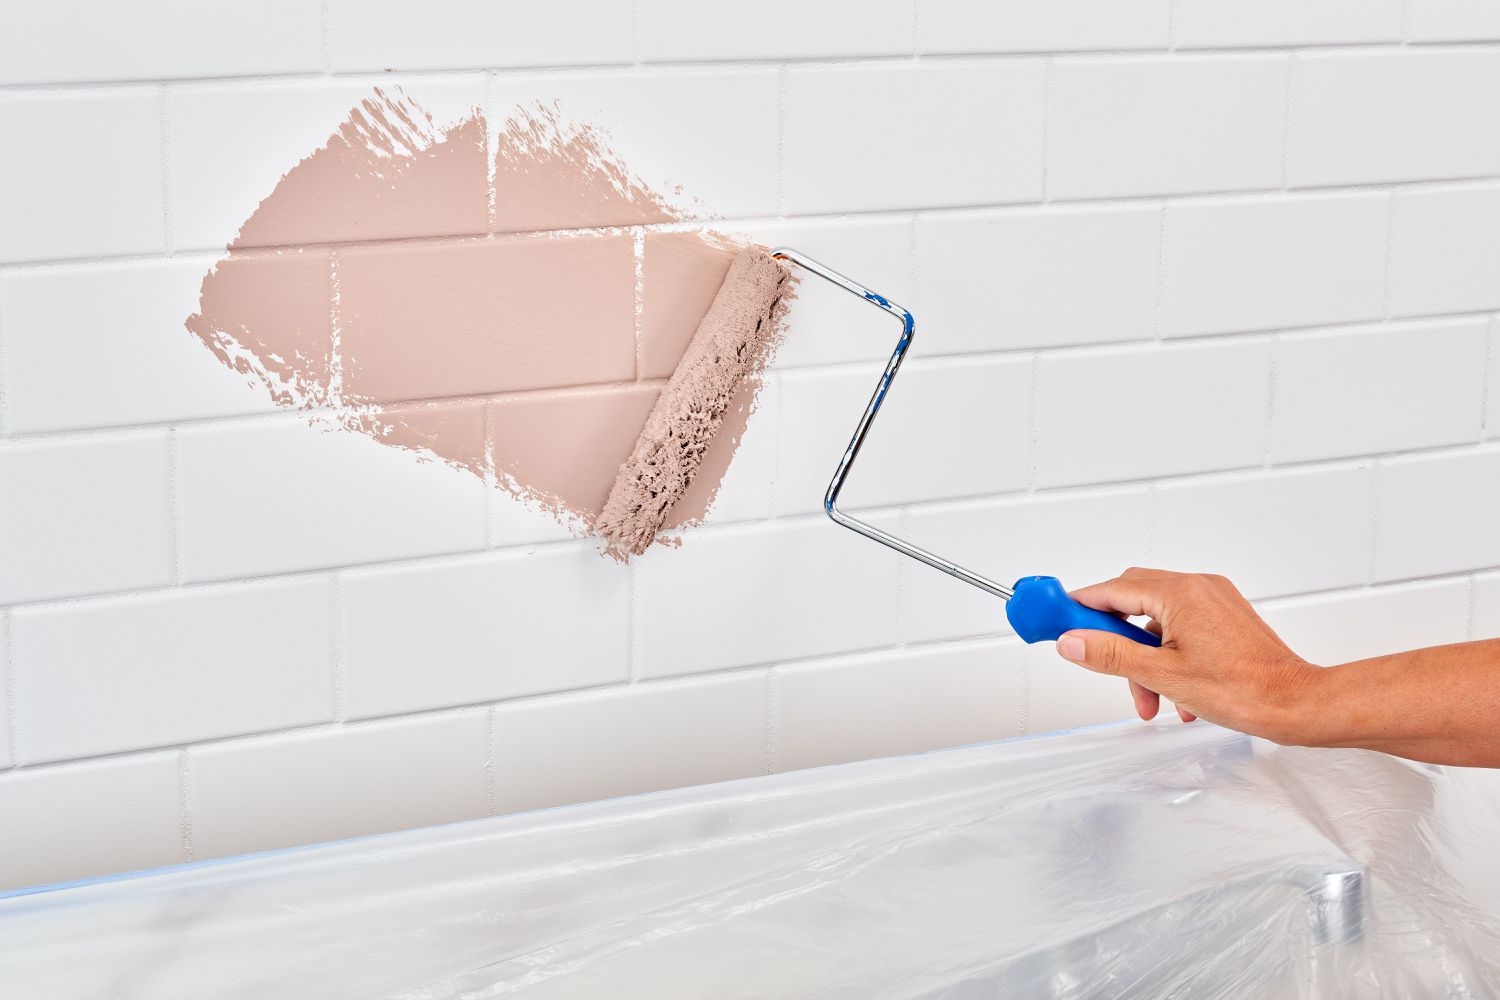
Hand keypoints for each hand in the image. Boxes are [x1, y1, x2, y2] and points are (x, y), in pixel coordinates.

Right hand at [1054, 568, 1320, 744]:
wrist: (1296, 704)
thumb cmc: (1245, 690)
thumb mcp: (1162, 675)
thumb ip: (1111, 655)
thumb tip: (1072, 641)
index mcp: (1180, 593)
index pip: (1112, 590)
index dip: (1078, 606)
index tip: (1053, 616)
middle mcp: (1198, 587)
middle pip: (1132, 601)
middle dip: (1114, 640)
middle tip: (1095, 661)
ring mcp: (1214, 601)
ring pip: (1157, 622)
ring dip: (1143, 658)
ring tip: (1150, 699)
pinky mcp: (1225, 618)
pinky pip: (1181, 629)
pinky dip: (1168, 657)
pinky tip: (1176, 694)